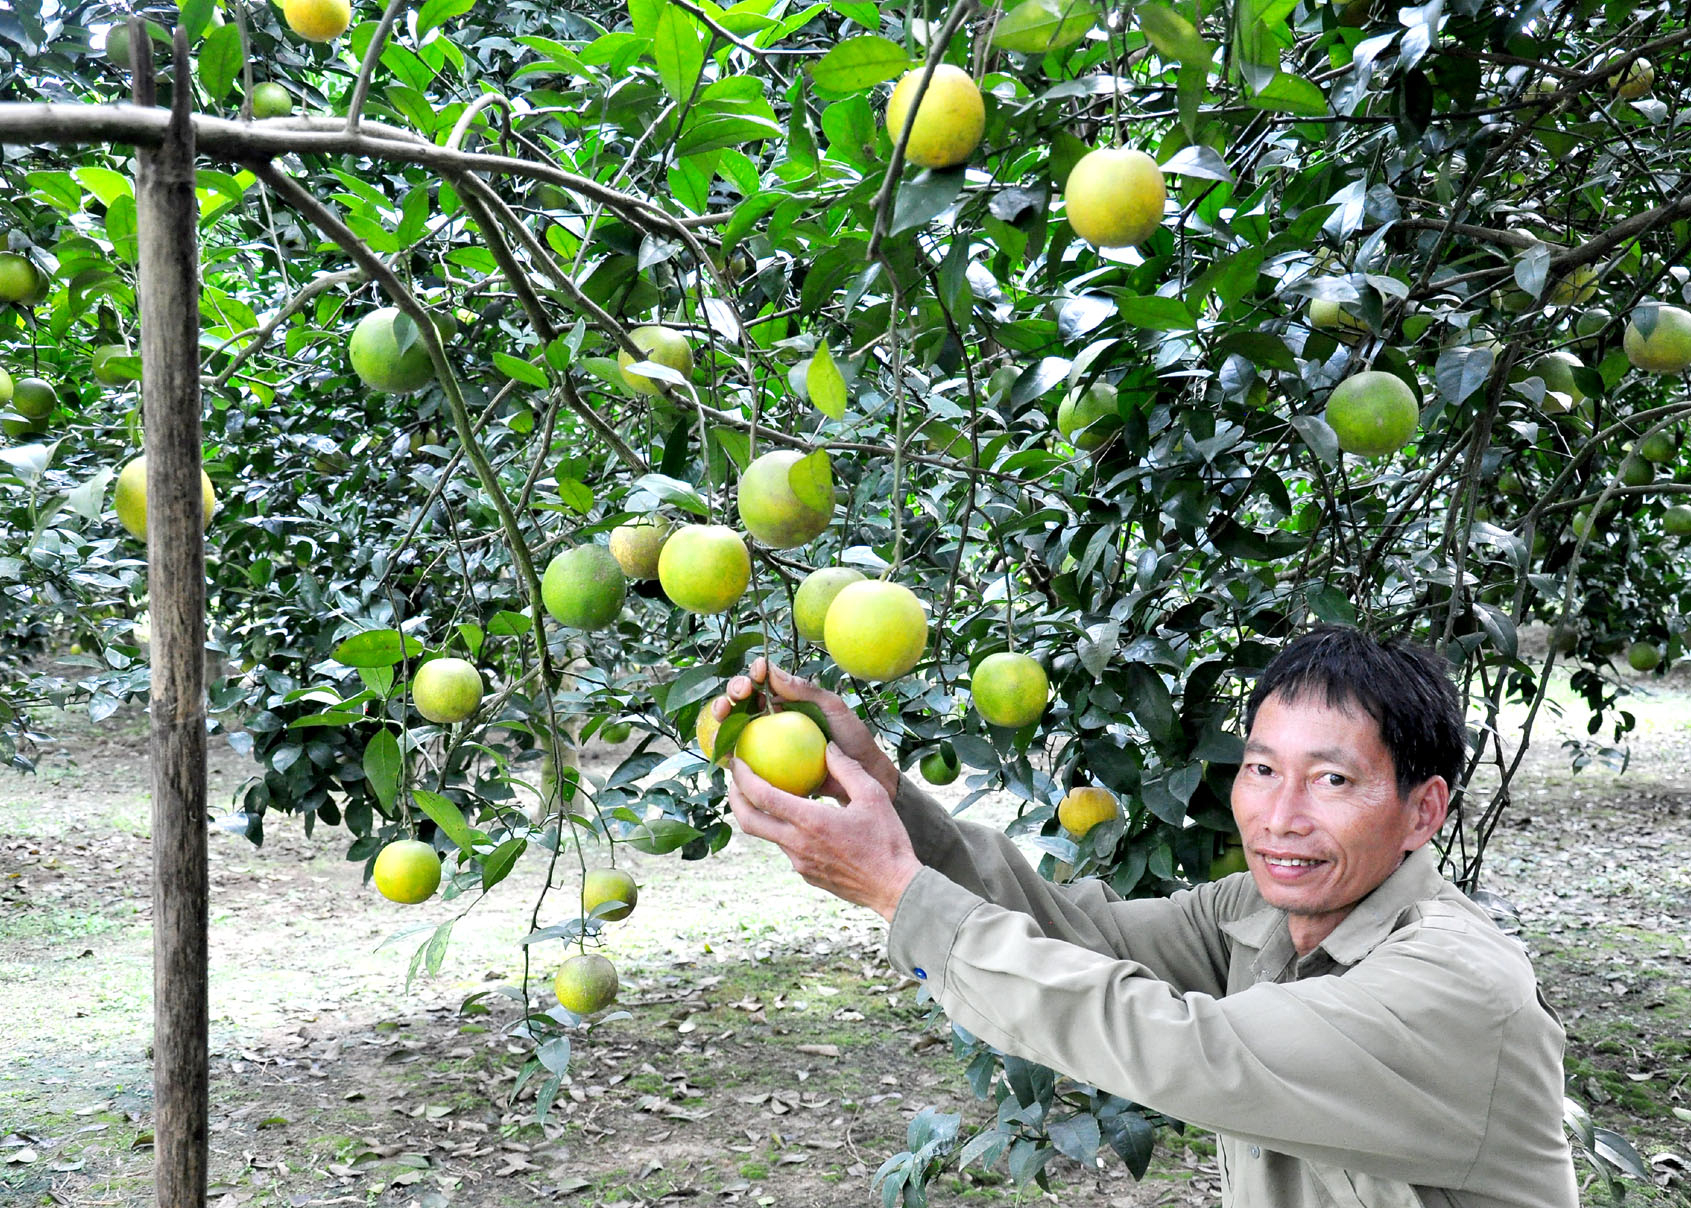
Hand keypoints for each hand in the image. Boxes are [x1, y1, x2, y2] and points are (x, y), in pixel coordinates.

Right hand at [711, 657, 899, 801]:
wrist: (859, 779)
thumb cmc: (852, 740)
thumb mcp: (834, 708)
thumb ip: (806, 690)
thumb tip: (772, 672)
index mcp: (788, 701)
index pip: (765, 682)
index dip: (755, 673)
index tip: (758, 672)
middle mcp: (773, 720)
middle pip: (743, 701)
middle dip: (733, 690)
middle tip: (741, 691)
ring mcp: (765, 744)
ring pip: (735, 727)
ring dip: (721, 717)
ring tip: (723, 712)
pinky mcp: (761, 769)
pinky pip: (740, 761)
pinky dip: (725, 753)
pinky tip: (723, 749)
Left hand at [727, 742, 921, 921]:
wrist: (894, 888)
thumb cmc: (887, 841)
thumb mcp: (873, 796)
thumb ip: (847, 768)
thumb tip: (828, 746)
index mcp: (810, 821)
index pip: (762, 797)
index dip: (743, 777)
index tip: (737, 762)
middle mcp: (797, 844)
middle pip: (748, 821)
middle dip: (735, 798)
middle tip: (735, 780)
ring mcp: (799, 862)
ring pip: (767, 836)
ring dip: (758, 815)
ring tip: (762, 795)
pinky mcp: (806, 874)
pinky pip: (787, 848)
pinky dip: (782, 830)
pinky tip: (795, 820)